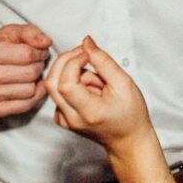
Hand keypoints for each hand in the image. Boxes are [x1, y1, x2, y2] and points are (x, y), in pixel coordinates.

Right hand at [0, 22, 53, 117]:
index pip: (27, 55)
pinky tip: (28, 87)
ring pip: (30, 90)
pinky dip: (33, 96)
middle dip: (38, 66)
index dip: (40, 52)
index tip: (39, 52)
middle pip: (30, 73)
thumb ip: (30, 32)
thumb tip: (47, 42)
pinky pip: (26, 105)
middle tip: (33, 63)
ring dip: (35, 81)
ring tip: (26, 74)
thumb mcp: (10, 32)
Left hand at [44, 38, 157, 156]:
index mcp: (89, 112)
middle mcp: (72, 119)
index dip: (73, 62)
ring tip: (96, 82)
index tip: (88, 54)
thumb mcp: (124, 83)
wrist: (127, 140)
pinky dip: (71, 85)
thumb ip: (103, 61)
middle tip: (86, 56)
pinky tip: (88, 91)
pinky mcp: (61, 118)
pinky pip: (58, 93)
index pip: (66, 83)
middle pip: (52, 82)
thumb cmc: (130, 115)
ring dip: (73, 75)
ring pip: (54, 85)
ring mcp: (64, 120)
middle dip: (67, 61)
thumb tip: (86, 42)